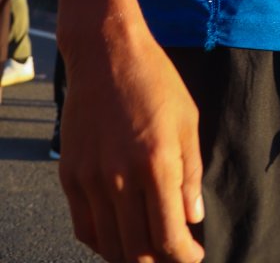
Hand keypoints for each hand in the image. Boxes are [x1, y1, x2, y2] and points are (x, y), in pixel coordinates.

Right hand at [60, 17, 204, 262]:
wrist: (106, 52)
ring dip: (132, 255)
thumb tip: (193, 219)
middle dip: (160, 261)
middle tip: (173, 253)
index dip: (183, 257)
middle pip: (137, 251)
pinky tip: (120, 235)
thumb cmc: (155, 81)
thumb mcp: (188, 121)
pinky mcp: (70, 175)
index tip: (193, 256)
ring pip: (109, 246)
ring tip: (149, 247)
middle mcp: (119, 178)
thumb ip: (191, 174)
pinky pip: (85, 227)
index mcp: (156, 164)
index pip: (168, 238)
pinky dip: (104, 241)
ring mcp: (90, 179)